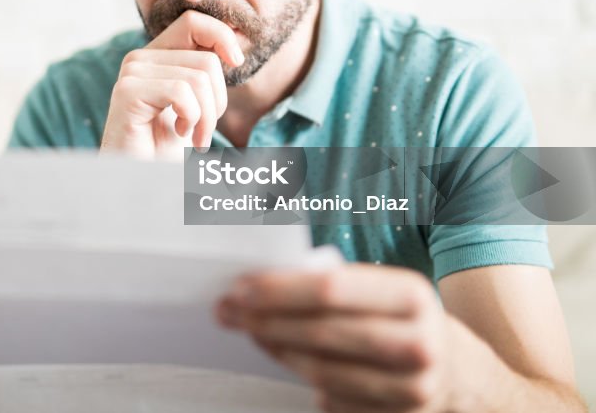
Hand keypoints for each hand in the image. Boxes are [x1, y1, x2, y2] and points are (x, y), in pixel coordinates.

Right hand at [100, 10, 244, 159]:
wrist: (141, 182)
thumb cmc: (167, 148)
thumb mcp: (195, 104)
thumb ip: (205, 73)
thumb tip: (233, 51)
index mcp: (156, 56)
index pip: (194, 21)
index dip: (222, 36)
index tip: (237, 62)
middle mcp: (140, 58)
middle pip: (206, 59)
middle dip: (218, 101)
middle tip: (204, 130)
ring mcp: (132, 73)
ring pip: (198, 78)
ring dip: (207, 117)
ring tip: (194, 136)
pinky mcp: (128, 92)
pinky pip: (181, 92)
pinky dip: (192, 119)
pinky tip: (179, 134)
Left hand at [216, 264, 466, 412]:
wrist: (455, 370)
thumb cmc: (401, 318)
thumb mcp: (382, 289)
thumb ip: (332, 284)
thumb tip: (260, 284)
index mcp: (411, 294)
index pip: (330, 289)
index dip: (278, 289)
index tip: (240, 286)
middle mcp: (417, 342)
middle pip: (321, 332)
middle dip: (265, 320)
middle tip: (228, 310)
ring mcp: (411, 388)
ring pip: (322, 370)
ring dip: (276, 349)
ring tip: (250, 331)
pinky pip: (334, 399)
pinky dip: (302, 378)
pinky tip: (283, 357)